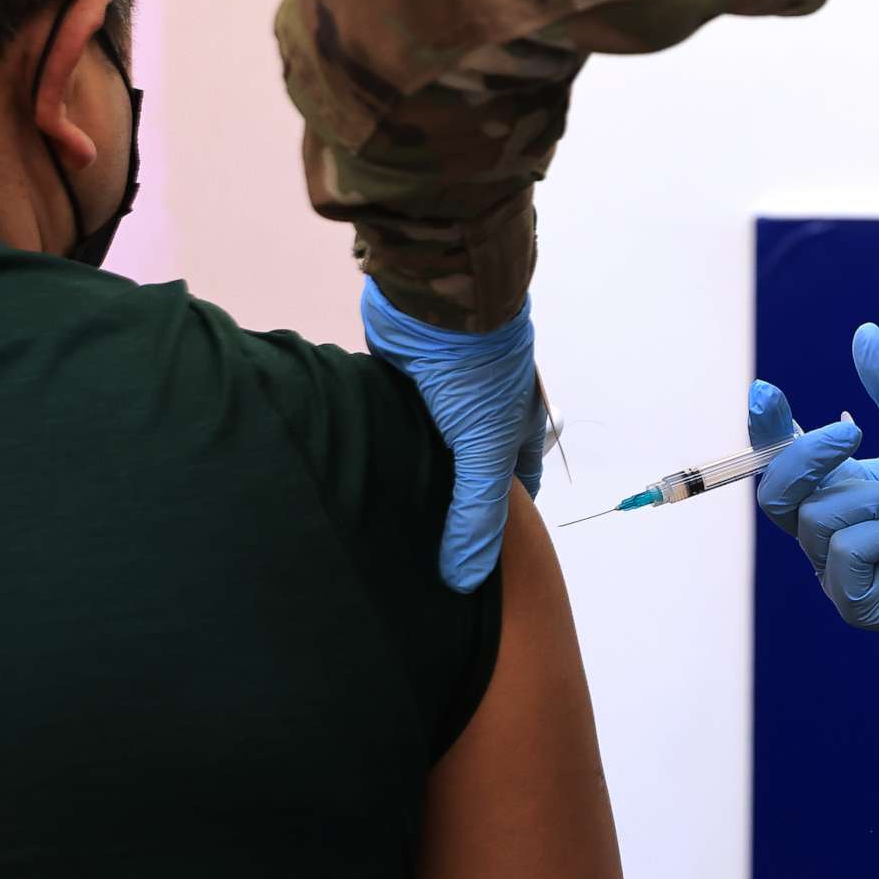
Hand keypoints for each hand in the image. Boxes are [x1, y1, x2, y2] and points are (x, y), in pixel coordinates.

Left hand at [362, 279, 548, 591]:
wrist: (433, 298)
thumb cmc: (477, 368)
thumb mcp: (485, 448)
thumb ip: (475, 516)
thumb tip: (464, 580)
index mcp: (512, 426)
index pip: (517, 485)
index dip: (506, 523)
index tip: (483, 562)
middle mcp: (478, 413)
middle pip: (468, 469)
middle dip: (451, 505)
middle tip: (423, 553)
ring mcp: (438, 397)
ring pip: (426, 448)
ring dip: (410, 475)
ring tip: (384, 524)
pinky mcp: (399, 381)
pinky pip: (392, 423)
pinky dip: (382, 445)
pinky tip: (360, 474)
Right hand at [748, 323, 878, 640]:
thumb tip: (866, 333)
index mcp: (838, 486)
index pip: (781, 458)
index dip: (766, 428)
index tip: (766, 391)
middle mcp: (827, 528)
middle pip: (775, 490)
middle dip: (808, 454)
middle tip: (855, 431)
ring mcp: (836, 570)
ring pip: (818, 518)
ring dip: (877, 500)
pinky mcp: (857, 602)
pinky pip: (844, 556)